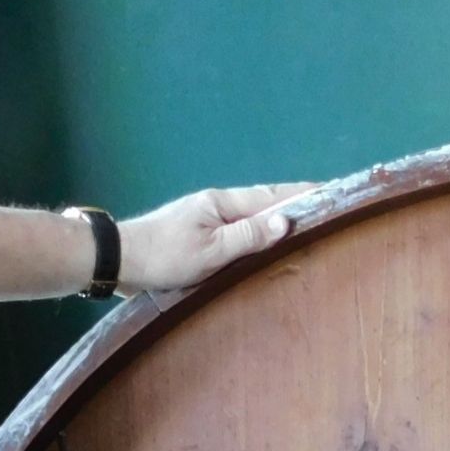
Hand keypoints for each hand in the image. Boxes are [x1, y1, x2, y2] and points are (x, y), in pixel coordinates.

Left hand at [115, 182, 315, 294]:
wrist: (120, 260)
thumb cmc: (165, 256)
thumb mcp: (211, 250)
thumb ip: (248, 236)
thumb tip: (285, 220)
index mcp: (222, 203)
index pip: (270, 195)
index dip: (301, 193)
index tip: (329, 190)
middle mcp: (216, 205)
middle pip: (262, 200)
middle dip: (293, 200)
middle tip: (324, 203)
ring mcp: (206, 219)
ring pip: (250, 214)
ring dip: (276, 214)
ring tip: (303, 220)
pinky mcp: (198, 234)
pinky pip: (238, 228)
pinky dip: (257, 229)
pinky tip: (263, 238)